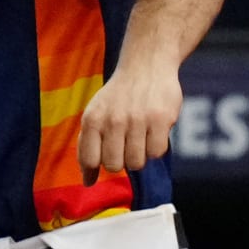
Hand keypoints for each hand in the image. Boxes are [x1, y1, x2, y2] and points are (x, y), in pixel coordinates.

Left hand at [77, 59, 181, 185]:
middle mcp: (113, 120)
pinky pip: (157, 152)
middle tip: (125, 144)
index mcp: (92, 119)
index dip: (98, 164)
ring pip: (137, 162)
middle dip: (121, 161)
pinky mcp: (161, 119)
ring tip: (140, 137)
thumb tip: (88, 183)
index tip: (106, 154)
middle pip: (115, 166)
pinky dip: (155, 147)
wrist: (146, 65)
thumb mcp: (95, 115)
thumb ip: (88, 147)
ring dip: (139, 155)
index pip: (90, 160)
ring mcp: (137, 120)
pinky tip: (153, 132)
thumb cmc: (117, 97)